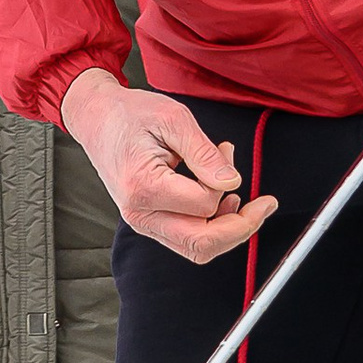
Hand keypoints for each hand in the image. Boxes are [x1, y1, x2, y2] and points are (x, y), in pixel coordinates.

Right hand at [61, 69, 274, 263]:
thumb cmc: (130, 114)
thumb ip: (204, 154)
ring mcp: (142, 221)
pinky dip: (211, 223)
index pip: (205, 204)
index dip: (226, 183)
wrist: (97, 119)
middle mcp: (140, 213)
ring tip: (235, 190)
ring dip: (227, 227)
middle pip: (202, 244)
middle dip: (242, 227)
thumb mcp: (173, 119)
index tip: (227, 152)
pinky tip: (218, 195)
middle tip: (265, 204)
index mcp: (143, 186)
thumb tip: (232, 182)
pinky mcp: (148, 221)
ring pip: (197, 248)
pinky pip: (187, 238)